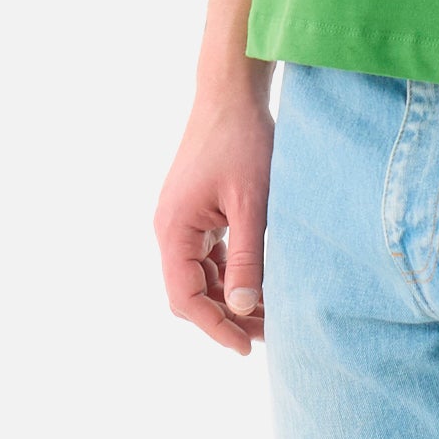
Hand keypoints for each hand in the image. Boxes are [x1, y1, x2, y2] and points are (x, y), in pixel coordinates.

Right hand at [154, 87, 273, 355]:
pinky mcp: (196, 209)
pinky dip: (229, 272)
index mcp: (174, 229)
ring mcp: (182, 218)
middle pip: (190, 291)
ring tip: (268, 315)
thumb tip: (241, 309)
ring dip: (228, 296)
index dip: (214, 327)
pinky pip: (207, 254)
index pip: (185, 298)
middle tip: (265, 335)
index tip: (246, 347)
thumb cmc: (243, 140)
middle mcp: (170, 228)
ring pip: (200, 275)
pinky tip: (258, 282)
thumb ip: (247, 258)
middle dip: (224, 317)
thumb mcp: (252, 203)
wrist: (232, 91)